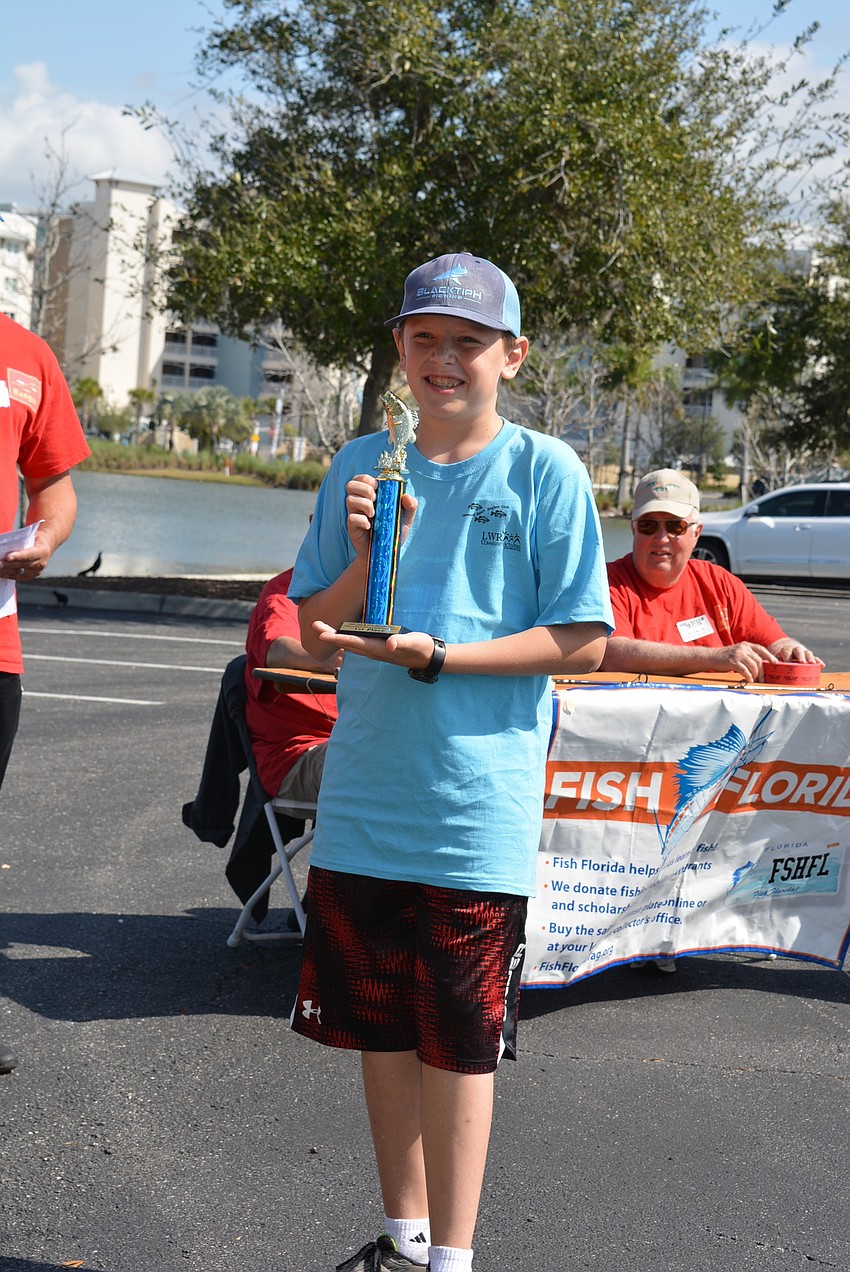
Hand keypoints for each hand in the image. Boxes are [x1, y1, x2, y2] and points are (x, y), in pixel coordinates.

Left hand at [2, 527, 49, 581]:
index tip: (7, 557)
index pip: (29, 554)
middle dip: (8, 564)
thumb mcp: (29, 537)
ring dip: (7, 571)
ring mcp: (38, 571)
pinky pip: (20, 577)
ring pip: (19, 572)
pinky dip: (10, 575)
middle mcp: (42, 562)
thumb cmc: (33, 539)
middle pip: (22, 564)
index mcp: (43, 551)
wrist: (44, 547)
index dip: (18, 556)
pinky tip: (2, 573)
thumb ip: (20, 543)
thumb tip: (5, 547)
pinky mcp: (33, 575)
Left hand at [311, 621, 435, 670]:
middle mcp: (372, 651)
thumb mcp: (413, 643)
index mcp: (377, 649)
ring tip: (321, 627)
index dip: (337, 637)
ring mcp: (373, 650)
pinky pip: (356, 642)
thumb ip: (401, 642)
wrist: (426, 658)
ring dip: (334, 635)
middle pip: (346, 643)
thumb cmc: (420, 648)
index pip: (353, 642)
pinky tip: (341, 631)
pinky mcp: (376, 647)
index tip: (322, 634)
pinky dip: (345, 636)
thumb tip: (390, 644)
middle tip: (313, 624)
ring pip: (349, 643)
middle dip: (329, 634)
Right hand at [345, 474, 416, 559]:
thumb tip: (407, 497)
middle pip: (351, 485)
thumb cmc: (393, 533)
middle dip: (364, 489)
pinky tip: (369, 526)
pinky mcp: (352, 527)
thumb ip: (410, 506)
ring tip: (374, 513)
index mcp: (370, 495)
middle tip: (375, 499)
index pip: (361, 478)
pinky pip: (351, 518)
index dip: (367, 479)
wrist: (385, 553)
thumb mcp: (406, 519)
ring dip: (364, 503)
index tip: (378, 487)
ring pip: (349, 499)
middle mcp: (360, 502)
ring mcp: (355, 514)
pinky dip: (361, 520)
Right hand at [716, 641, 777, 682]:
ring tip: (755, 680)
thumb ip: (748, 656)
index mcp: (746, 645)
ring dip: (756, 675)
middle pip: (758, 660)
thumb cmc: (725, 657)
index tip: (775, 663)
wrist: (711, 657)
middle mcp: (743, 648)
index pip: (761, 649)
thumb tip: (760, 666)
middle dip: (762, 671)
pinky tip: (749, 680)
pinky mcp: (733, 662)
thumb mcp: (738, 652)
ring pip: (753, 666)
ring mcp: (738, 654)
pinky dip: (749, 677)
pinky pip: (745, 670)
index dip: (769, 656)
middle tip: (762, 679)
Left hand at [768, 637, 822, 666]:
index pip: (786, 652)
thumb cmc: (777, 656)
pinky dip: (818, 661)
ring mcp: (803, 652)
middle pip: (798, 651)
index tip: (787, 662)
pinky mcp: (808, 656)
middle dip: (800, 656)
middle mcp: (794, 649)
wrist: (785, 646)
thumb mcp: (773, 658)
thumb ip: (769, 665)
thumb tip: (760, 675)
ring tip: (813, 664)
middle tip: (802, 662)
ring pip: (807, 653)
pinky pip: (815, 658)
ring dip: (811, 658)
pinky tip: (822, 665)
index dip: (787, 657)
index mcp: (784, 650)